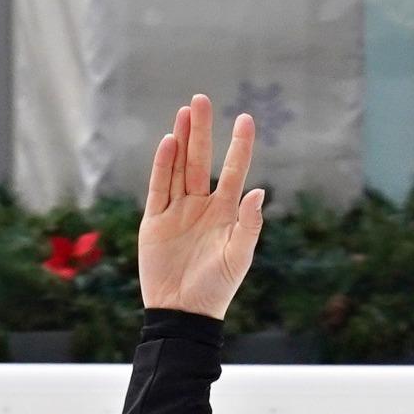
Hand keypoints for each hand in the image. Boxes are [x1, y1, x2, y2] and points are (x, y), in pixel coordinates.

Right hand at [137, 94, 265, 318]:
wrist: (182, 314)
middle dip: (202, 131)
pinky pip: (158, 187)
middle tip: (202, 99)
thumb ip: (249, 225)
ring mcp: (176, 211)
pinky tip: (167, 142)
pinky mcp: (154, 221)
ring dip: (181, 140)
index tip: (246, 119)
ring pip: (178, 168)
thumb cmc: (215, 289)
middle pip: (200, 161)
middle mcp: (200, 207)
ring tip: (185, 111)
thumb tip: (259, 191)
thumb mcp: (238, 258)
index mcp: (224, 214)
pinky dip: (162, 166)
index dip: (239, 146)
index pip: (233, 171)